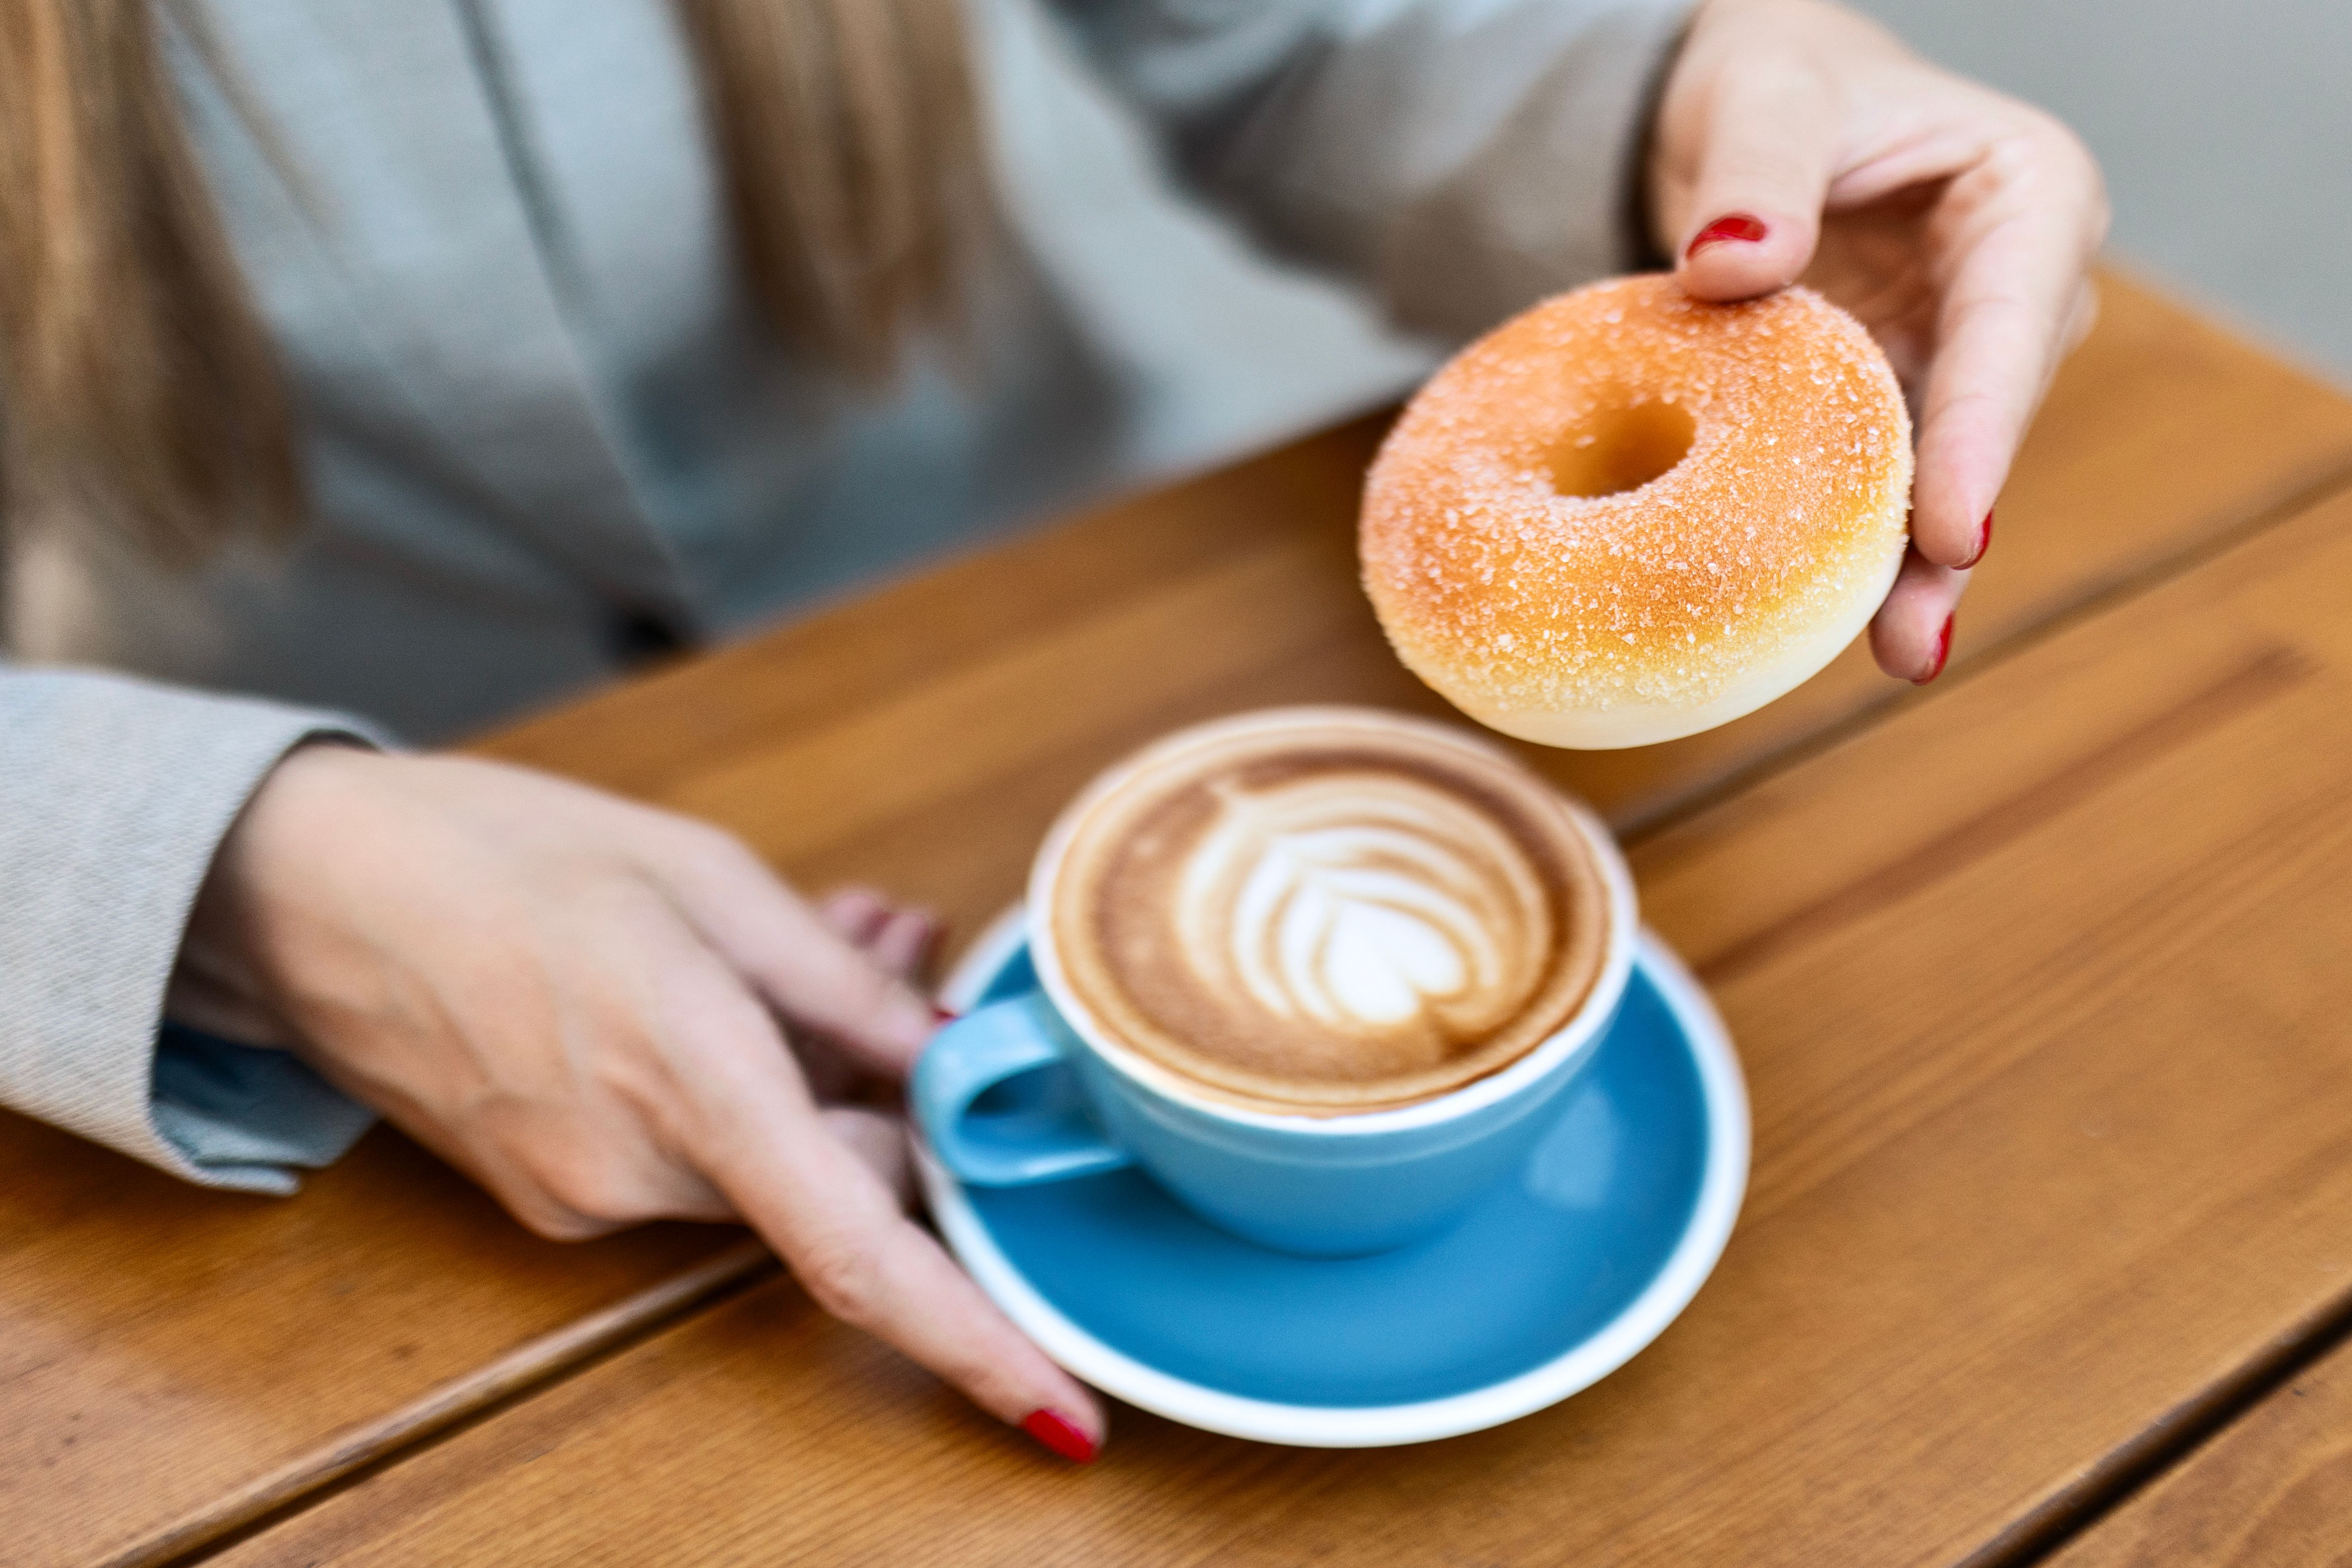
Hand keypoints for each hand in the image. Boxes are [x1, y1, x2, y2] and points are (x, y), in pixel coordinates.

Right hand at [170, 745, 1103, 1459]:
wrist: (300, 893)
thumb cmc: (496, 855)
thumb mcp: (701, 876)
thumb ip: (839, 985)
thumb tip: (943, 1059)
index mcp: (692, 1083)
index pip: (860, 1255)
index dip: (974, 1342)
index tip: (1064, 1415)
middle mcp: (637, 1175)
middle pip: (838, 1182)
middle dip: (896, 1089)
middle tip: (897, 944)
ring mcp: (587, 1199)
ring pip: (774, 1166)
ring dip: (821, 1071)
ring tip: (818, 937)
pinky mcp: (554, 1194)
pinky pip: (698, 1161)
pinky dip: (745, 1089)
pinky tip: (728, 986)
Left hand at [1648, 0, 2107, 680]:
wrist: (1742, 114)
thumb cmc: (1769, 81)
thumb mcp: (1761, 93)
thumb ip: (1756, 171)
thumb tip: (1735, 266)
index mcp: (2027, 200)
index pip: (2010, 331)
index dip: (1981, 436)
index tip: (1956, 525)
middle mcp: (2013, 294)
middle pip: (1983, 425)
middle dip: (1950, 532)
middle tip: (1910, 635)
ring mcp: (1951, 358)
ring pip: (1936, 474)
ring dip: (1909, 570)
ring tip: (1891, 655)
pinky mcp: (1888, 402)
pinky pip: (1876, 481)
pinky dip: (1854, 548)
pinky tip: (1833, 624)